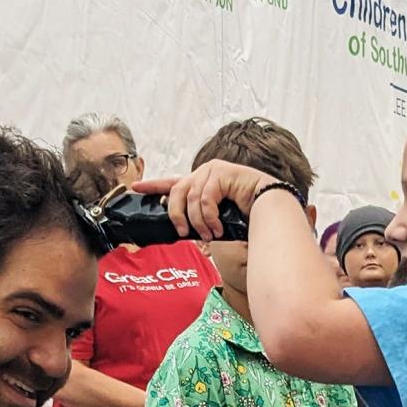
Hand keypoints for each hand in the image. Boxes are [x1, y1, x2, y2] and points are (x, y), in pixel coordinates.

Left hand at [135, 161, 272, 240]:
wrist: (270, 211)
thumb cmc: (247, 217)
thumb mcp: (216, 221)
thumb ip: (199, 222)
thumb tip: (184, 235)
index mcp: (201, 183)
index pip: (172, 182)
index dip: (153, 185)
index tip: (136, 187)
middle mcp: (205, 173)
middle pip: (176, 191)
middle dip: (176, 215)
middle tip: (184, 233)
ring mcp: (213, 170)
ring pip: (190, 198)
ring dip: (198, 222)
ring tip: (209, 235)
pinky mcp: (222, 173)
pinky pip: (205, 198)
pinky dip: (210, 218)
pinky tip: (218, 228)